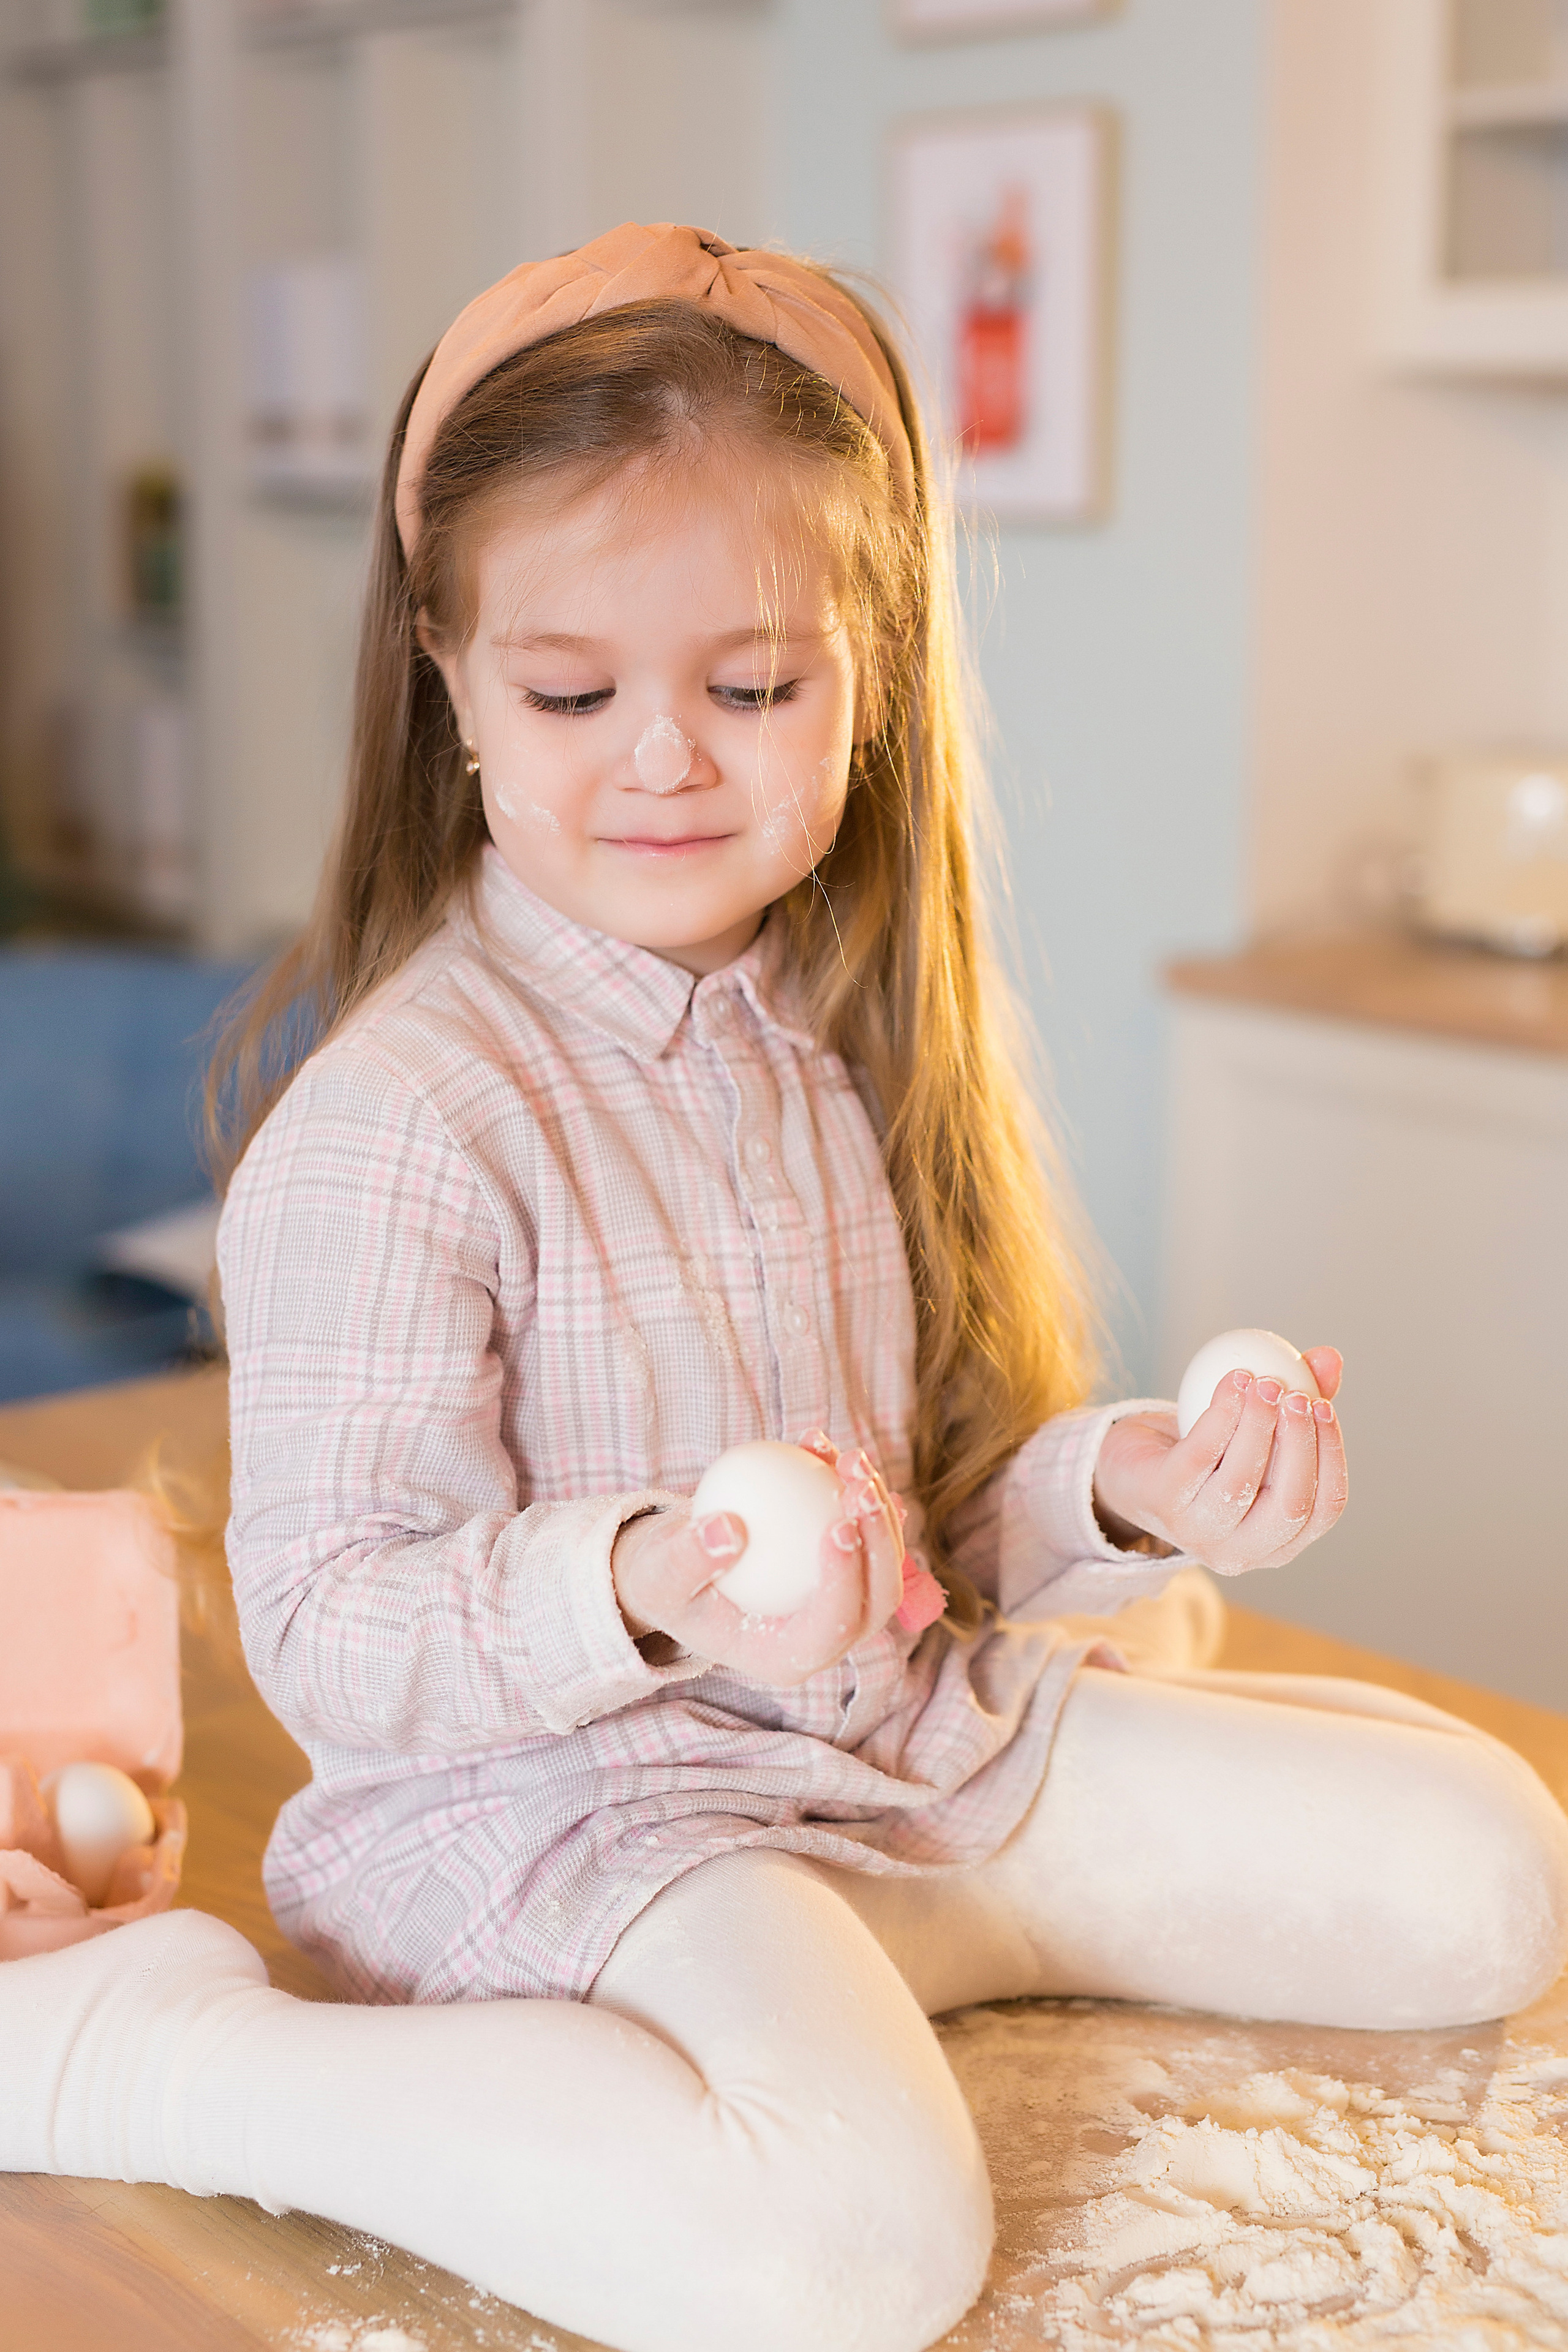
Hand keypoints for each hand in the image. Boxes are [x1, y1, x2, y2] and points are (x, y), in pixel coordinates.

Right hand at [611, 1432, 905, 1685]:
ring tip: (849, 1457)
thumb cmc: (663, 1579)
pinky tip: (825, 1445)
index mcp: (784, 1658)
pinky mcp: (840, 1566)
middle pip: (877, 1599)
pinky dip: (851, 1486)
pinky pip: (861, 1527)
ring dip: (878, 1506)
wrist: (675, 1567)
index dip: (846, 1581)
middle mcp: (822, 1637)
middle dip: (882, 1541)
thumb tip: (730, 1529)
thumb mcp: (658, 1573)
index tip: (837, 1525)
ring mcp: (838, 1602)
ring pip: (884, 1561)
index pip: (832, 1628)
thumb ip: (687, 1559)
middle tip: (859, 1484)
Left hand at [1091, 1348, 1346, 1575]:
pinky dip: (1221, 1414)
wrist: (1131, 1469)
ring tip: (1263, 1382)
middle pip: (1289, 1504)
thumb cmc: (1209, 1454)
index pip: (1324, 1510)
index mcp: (1281, 1542)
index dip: (1332, 1457)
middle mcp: (1244, 1551)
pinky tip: (1233, 1380)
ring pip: (1241, 1481)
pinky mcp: (1164, 1503)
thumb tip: (1330, 1358)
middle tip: (1296, 1395)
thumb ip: (1298, 1402)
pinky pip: (1200, 1456)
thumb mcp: (1259, 1430)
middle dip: (1299, 1444)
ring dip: (1258, 1424)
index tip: (1325, 1407)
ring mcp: (1200, 1533)